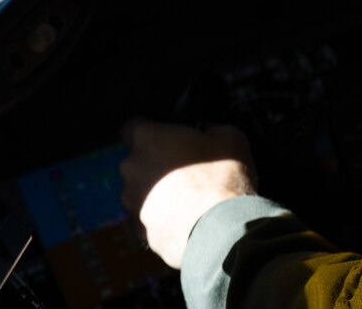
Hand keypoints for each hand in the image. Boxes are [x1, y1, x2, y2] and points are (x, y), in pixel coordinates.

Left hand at [118, 119, 258, 269]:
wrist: (224, 232)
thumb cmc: (224, 179)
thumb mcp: (230, 138)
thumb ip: (212, 129)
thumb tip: (211, 134)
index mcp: (146, 139)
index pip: (131, 128)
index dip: (150, 133)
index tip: (166, 140)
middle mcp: (131, 169)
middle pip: (136, 163)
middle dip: (154, 166)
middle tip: (183, 173)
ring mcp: (133, 203)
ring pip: (140, 195)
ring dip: (156, 196)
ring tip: (186, 203)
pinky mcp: (141, 232)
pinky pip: (148, 222)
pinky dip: (161, 222)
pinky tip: (185, 224)